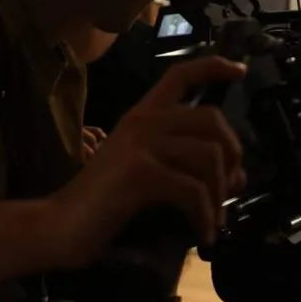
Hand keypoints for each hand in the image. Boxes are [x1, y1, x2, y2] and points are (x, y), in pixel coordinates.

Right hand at [51, 56, 246, 267]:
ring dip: (220, 193)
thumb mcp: (151, 175)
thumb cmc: (104, 204)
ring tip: (214, 219)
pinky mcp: (141, 173)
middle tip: (229, 187)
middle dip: (232, 153)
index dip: (214, 66)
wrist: (60, 227)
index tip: (240, 70)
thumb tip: (239, 176)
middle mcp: (143, 121)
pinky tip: (204, 234)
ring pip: (208, 155)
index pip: (180, 74)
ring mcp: (141, 144)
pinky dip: (206, 216)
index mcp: (142, 115)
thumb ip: (191, 167)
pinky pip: (194, 190)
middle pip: (211, 118)